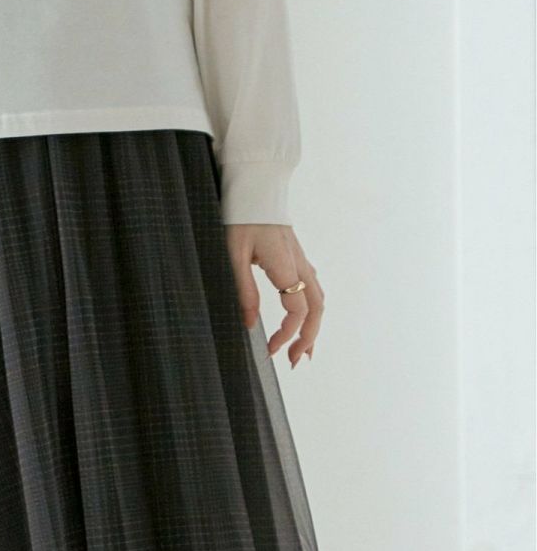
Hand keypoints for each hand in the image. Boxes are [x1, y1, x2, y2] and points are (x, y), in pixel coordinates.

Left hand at [225, 223, 323, 367]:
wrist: (255, 189)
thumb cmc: (241, 218)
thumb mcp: (233, 255)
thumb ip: (243, 290)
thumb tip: (250, 324)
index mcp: (285, 265)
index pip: (297, 310)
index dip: (287, 334)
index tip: (270, 349)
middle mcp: (299, 264)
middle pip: (317, 308)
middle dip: (309, 337)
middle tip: (295, 361)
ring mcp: (301, 260)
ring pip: (318, 299)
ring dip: (314, 326)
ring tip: (304, 349)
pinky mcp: (296, 257)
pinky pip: (312, 288)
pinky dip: (311, 310)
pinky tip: (303, 320)